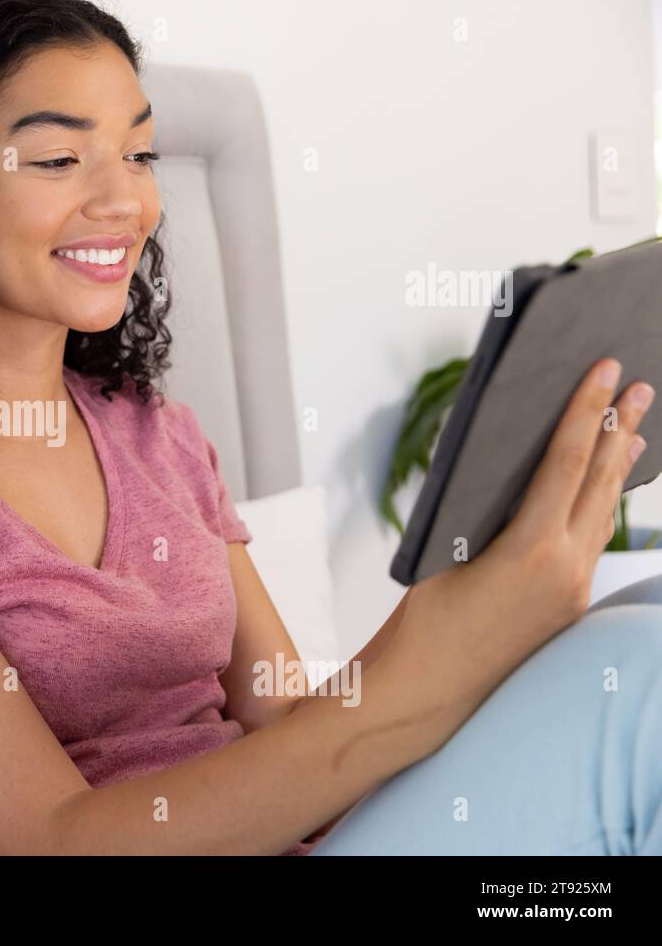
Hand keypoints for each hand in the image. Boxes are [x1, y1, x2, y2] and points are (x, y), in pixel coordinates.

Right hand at [387, 357, 652, 723]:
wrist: (429, 690)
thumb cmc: (423, 620)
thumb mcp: (446, 551)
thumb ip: (488, 511)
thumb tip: (516, 473)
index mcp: (532, 547)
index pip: (567, 460)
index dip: (585, 410)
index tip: (605, 371)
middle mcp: (566, 569)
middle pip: (600, 483)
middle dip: (619, 429)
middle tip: (638, 387)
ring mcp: (574, 591)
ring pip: (603, 514)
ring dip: (617, 469)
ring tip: (633, 431)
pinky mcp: (570, 608)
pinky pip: (592, 543)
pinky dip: (599, 507)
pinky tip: (602, 492)